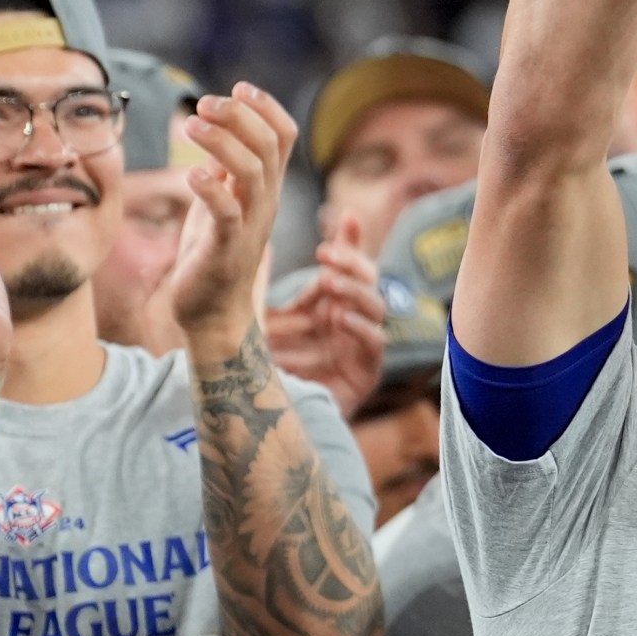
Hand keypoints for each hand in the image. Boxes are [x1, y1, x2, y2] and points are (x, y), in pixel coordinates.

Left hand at [170, 83, 299, 338]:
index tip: (238, 88)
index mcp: (266, 188)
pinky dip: (212, 188)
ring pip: (252, 171)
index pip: (284, 135)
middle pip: (269, 145)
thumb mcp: (220, 202)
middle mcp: (266, 202)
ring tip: (192, 126)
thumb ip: (225, 169)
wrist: (212, 313)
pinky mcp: (227, 248)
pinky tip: (191, 174)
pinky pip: (227, 212)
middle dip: (239, 115)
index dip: (266, 106)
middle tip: (204, 103)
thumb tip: (219, 129)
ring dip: (223, 142)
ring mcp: (250, 225)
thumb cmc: (213, 254)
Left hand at [263, 213, 387, 418]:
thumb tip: (259, 243)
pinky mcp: (366, 373)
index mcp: (333, 303)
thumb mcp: (263, 319)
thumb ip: (265, 286)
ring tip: (329, 284)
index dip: (351, 241)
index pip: (350, 264)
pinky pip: (376, 344)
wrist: (269, 418)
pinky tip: (341, 319)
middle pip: (369, 280)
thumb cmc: (267, 367)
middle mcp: (352, 319)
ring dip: (355, 292)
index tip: (343, 217)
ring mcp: (361, 345)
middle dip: (352, 263)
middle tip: (326, 255)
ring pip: (377, 307)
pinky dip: (361, 329)